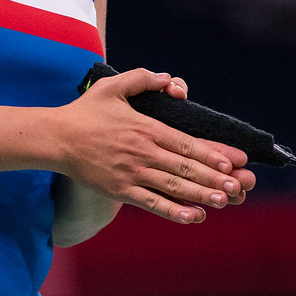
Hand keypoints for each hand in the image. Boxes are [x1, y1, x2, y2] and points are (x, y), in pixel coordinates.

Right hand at [53, 68, 254, 224]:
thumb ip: (143, 79)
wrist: (56, 138)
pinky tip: (194, 217)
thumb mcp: (112, 86)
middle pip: (185, 168)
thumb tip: (170, 80)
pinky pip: (151, 203)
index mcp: (145, 128)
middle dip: (215, 178)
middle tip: (239, 185)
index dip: (211, 153)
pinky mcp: (120, 190)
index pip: (186, 143)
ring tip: (225, 201)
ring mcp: (132, 173)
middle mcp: (143, 152)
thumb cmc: (85, 112)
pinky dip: (173, 212)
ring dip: (201, 195)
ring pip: (173, 187)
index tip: (234, 161)